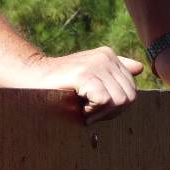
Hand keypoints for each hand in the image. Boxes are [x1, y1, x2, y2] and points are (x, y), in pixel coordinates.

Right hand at [19, 47, 143, 122]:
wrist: (29, 78)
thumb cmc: (59, 83)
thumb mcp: (89, 77)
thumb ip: (114, 72)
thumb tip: (140, 68)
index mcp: (109, 56)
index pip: (131, 89)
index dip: (116, 106)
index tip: (94, 107)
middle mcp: (106, 56)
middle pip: (130, 96)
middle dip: (112, 112)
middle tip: (89, 112)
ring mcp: (96, 64)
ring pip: (120, 100)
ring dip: (102, 114)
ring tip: (84, 109)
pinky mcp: (85, 74)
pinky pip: (106, 100)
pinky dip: (94, 111)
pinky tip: (80, 108)